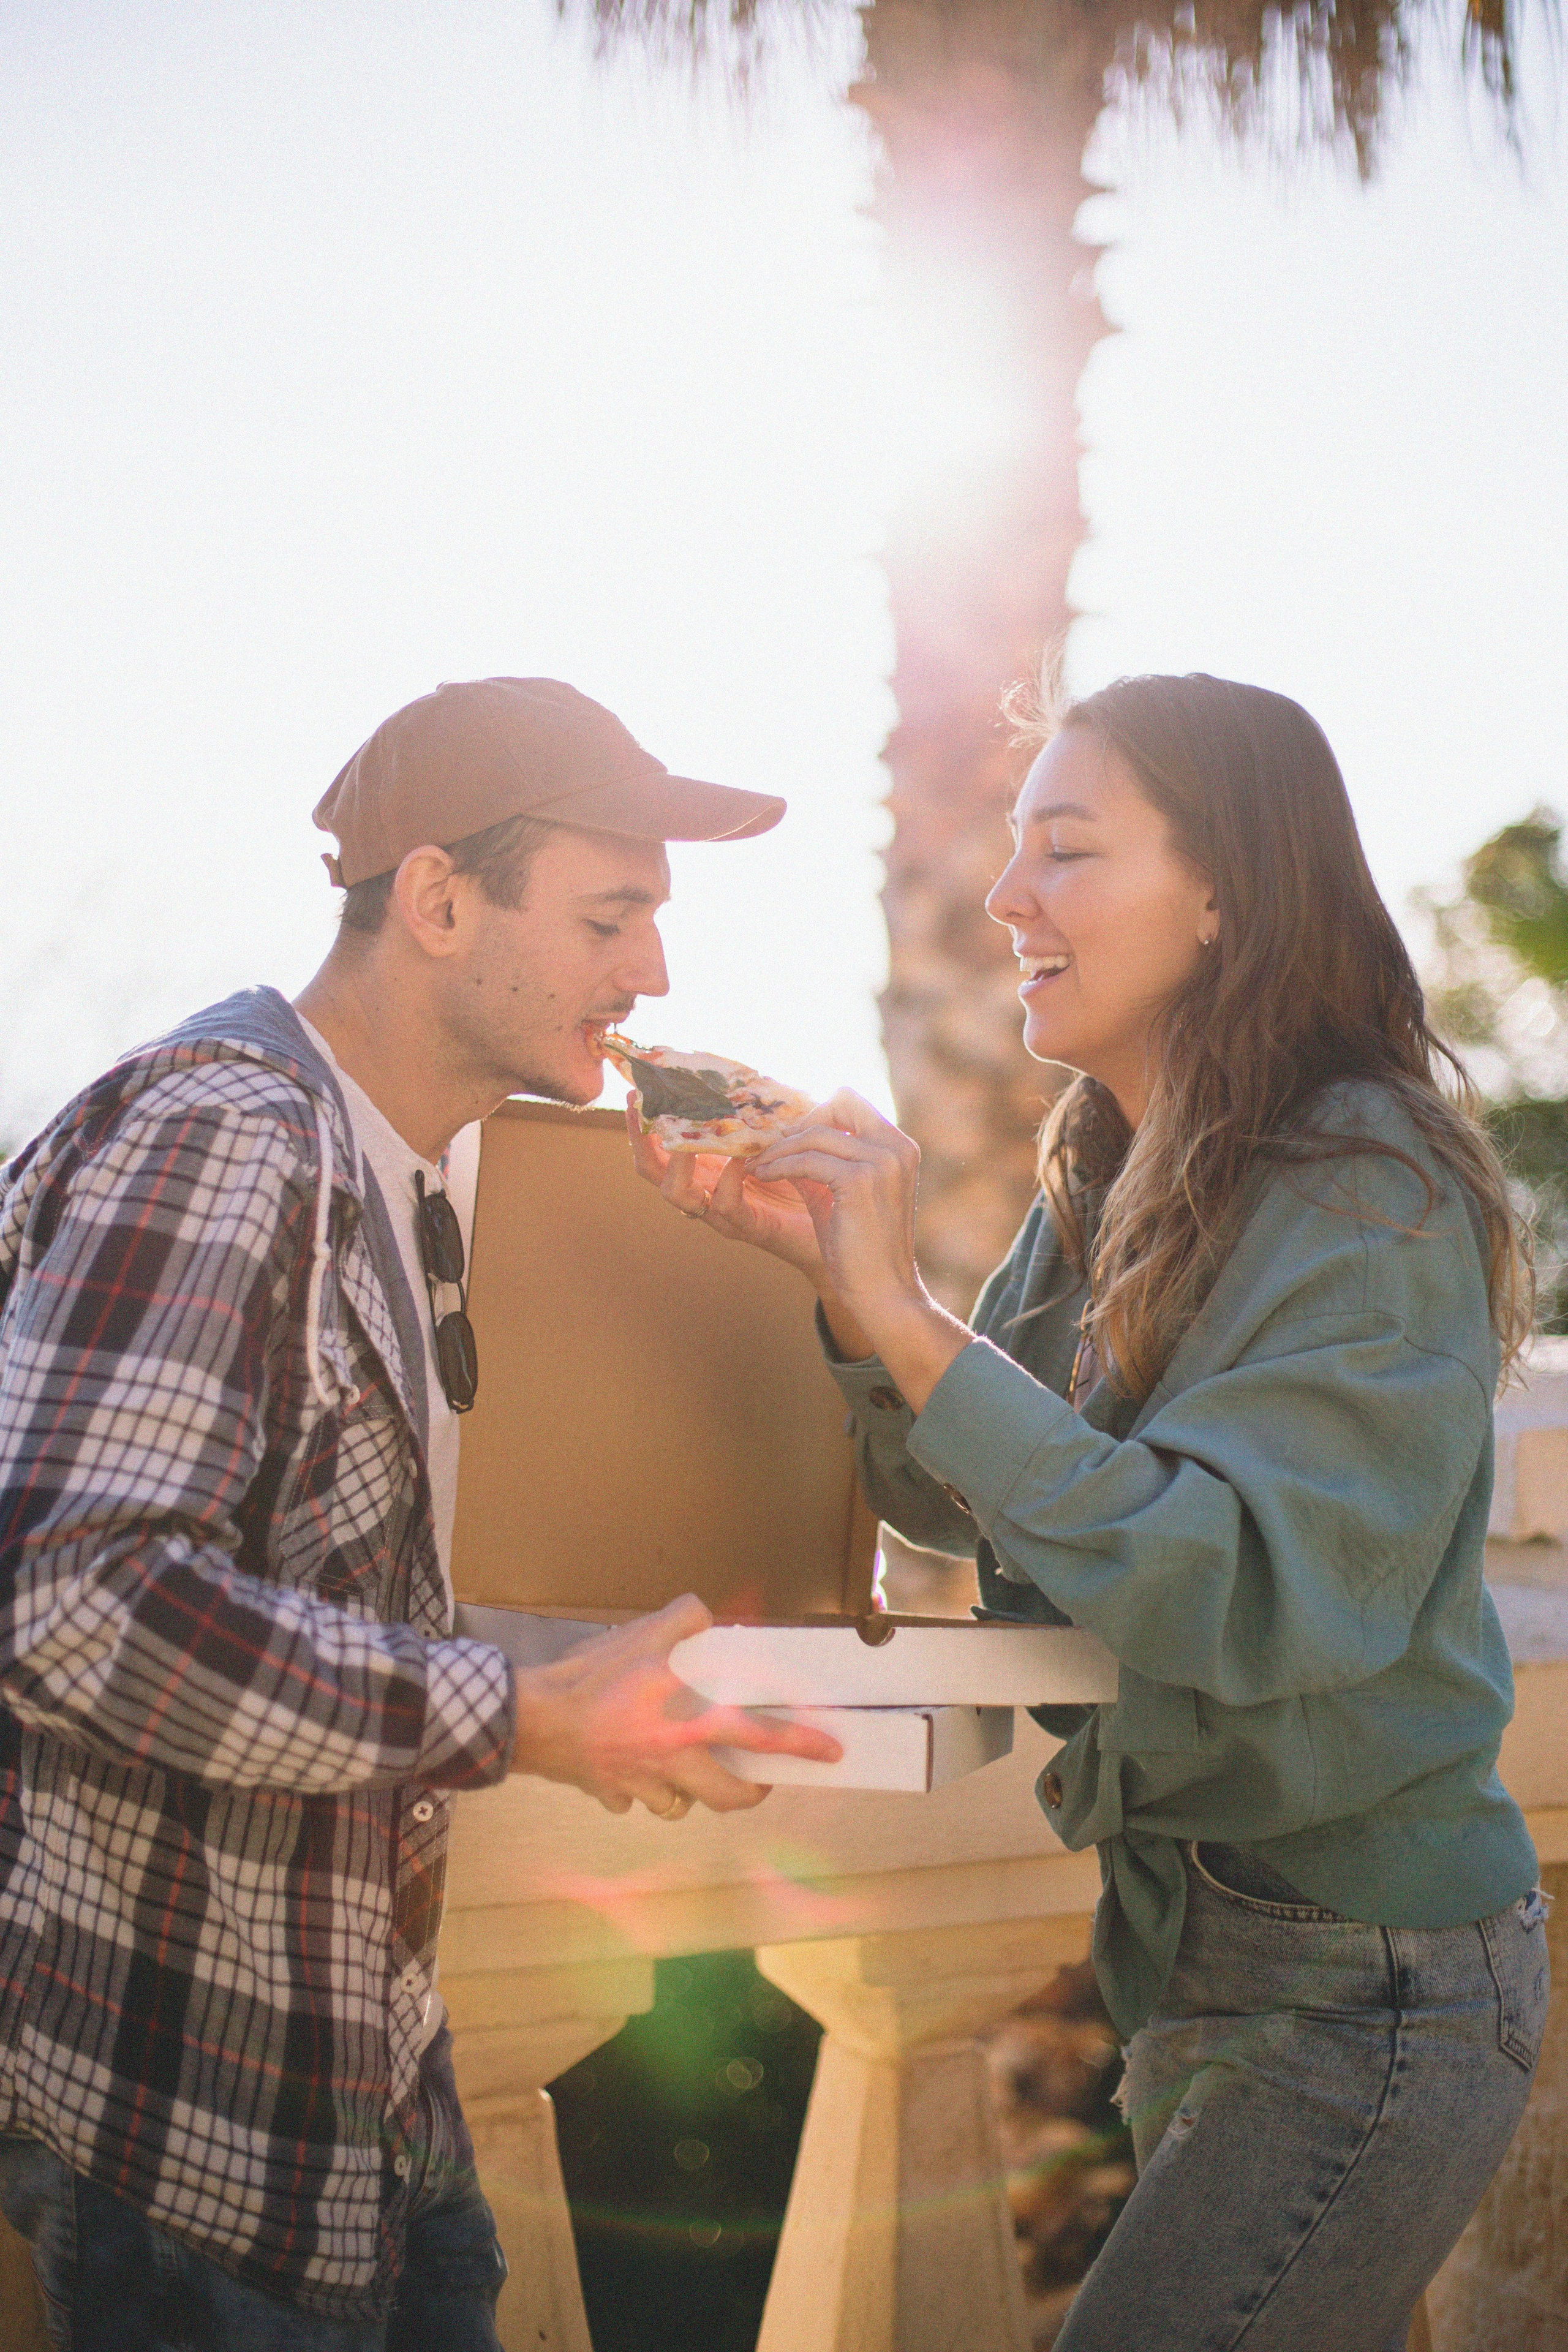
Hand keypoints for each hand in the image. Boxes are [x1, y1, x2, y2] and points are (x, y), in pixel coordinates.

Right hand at [509, 1594, 842, 1815]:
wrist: (533, 1718)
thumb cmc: (593, 1678)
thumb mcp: (646, 1633)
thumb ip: (686, 1620)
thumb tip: (705, 1615)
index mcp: (693, 1722)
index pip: (762, 1736)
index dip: (801, 1745)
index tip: (829, 1752)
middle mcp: (675, 1762)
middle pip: (729, 1796)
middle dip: (749, 1792)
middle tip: (756, 1780)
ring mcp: (642, 1785)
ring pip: (680, 1805)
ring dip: (690, 1790)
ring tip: (688, 1765)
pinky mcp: (610, 1794)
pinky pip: (633, 1800)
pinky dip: (638, 1788)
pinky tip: (630, 1764)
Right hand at [626, 1101, 831, 1280]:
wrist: (837, 1216)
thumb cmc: (803, 1172)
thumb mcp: (774, 1135)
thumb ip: (756, 1113)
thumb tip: (747, 1075)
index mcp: (706, 1167)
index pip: (660, 1148)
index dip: (642, 1125)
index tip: (634, 1093)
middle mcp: (704, 1189)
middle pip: (652, 1170)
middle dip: (641, 1138)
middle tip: (638, 1106)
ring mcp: (721, 1212)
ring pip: (677, 1192)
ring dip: (677, 1160)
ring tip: (684, 1134)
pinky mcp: (749, 1226)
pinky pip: (725, 1205)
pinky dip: (728, 1180)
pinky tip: (739, 1160)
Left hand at [751, 1093, 973, 1410]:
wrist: (883, 1292)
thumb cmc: (863, 1249)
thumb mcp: (846, 1194)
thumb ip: (827, 1162)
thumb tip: (790, 1139)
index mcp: (898, 1146)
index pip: (851, 1101)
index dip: (816, 1113)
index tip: (788, 1138)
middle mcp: (895, 1147)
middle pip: (838, 1102)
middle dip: (799, 1123)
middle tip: (770, 1147)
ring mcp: (881, 1161)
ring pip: (814, 1134)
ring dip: (779, 1149)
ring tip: (756, 1165)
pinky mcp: (859, 1181)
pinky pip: (805, 1160)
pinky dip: (778, 1166)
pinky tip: (761, 1176)